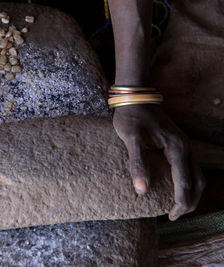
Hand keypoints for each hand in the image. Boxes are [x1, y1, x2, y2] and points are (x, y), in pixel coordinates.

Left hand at [113, 105, 204, 220]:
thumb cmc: (131, 118)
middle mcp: (185, 148)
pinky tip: (176, 187)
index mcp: (176, 149)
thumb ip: (137, 163)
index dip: (180, 202)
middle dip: (189, 201)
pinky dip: (188, 182)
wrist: (135, 98)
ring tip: (178, 206)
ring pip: (197, 174)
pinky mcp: (178, 144)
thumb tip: (142, 190)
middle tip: (174, 215)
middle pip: (197, 181)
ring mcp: (184, 145)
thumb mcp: (131, 139)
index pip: (185, 183)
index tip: (171, 216)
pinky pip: (190, 167)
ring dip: (191, 192)